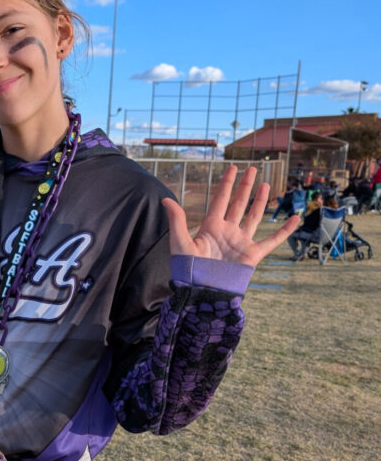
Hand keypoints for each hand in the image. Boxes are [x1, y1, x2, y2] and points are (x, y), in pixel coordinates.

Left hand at [161, 165, 301, 267]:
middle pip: (238, 204)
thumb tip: (165, 200)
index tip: (232, 168)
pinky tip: (294, 218)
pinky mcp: (252, 255)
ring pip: (253, 216)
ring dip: (260, 201)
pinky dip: (284, 230)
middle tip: (252, 169)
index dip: (227, 184)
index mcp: (211, 227)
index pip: (220, 199)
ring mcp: (241, 242)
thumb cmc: (188, 270)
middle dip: (245, 187)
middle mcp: (227, 231)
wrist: (203, 292)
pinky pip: (272, 240)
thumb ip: (177, 220)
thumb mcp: (180, 243)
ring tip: (266, 184)